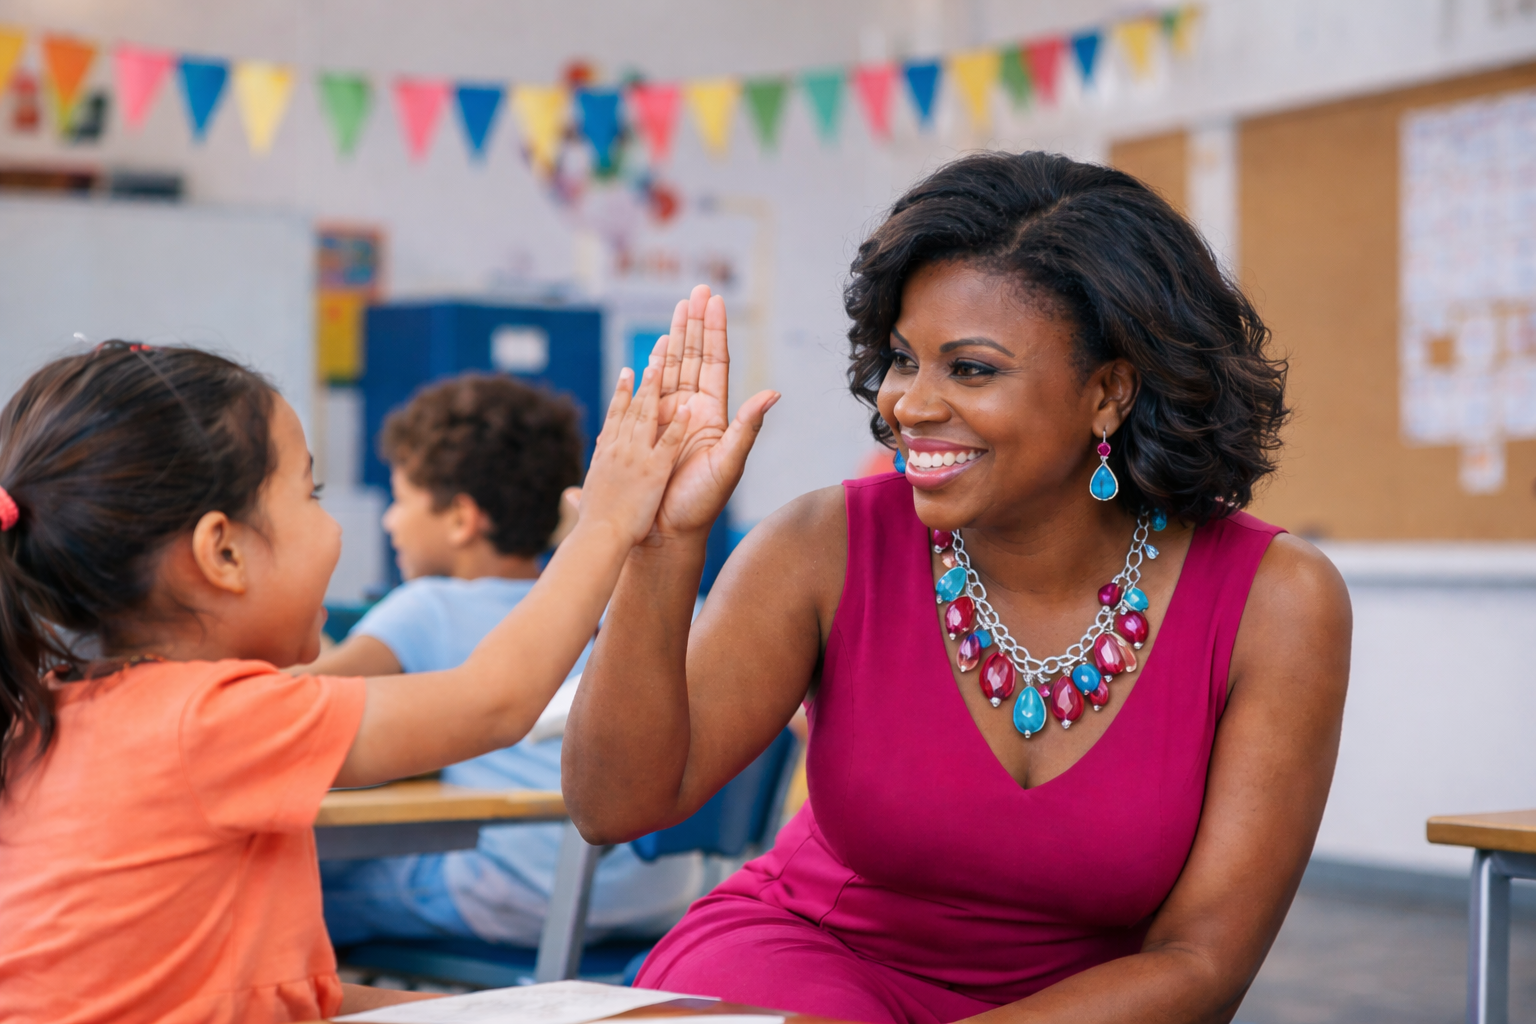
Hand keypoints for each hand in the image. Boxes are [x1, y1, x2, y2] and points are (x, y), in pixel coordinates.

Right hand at [577, 364, 690, 546]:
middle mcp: (619, 450)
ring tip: (664, 367)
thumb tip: (570, 496)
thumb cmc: (592, 530)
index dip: (622, 394)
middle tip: (651, 357)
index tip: (626, 374)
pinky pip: (669, 443)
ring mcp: (636, 458)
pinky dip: (678, 425)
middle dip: (643, 381)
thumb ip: (581, 496)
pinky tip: (687, 408)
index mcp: (605, 455)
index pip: (615, 417)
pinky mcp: (654, 471)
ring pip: (648, 416)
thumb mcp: (585, 506)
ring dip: (656, 390)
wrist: (598, 540)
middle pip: (633, 408)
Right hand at [647, 284, 778, 540]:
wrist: (667, 530)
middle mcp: (693, 411)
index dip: (714, 330)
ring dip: (676, 337)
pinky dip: (652, 365)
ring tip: (680, 306)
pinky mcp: (649, 429)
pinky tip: (655, 344)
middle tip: (698, 290)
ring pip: (673, 367)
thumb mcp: (729, 464)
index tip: (714, 300)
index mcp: (714, 415)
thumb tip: (773, 393)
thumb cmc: (702, 503)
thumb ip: (748, 428)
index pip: (714, 362)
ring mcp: (670, 418)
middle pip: (695, 356)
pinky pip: (651, 390)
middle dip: (696, 323)